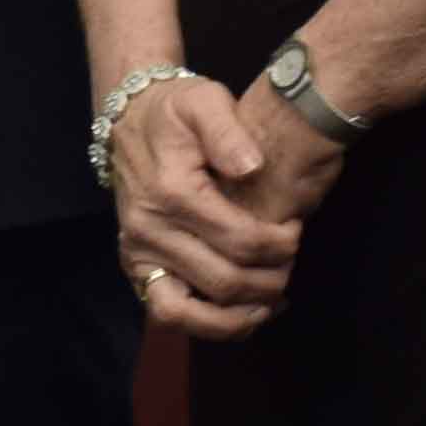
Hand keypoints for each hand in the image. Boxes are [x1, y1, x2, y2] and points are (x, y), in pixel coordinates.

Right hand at [107, 72, 305, 335]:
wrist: (129, 119)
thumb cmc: (175, 111)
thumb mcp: (204, 101)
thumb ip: (228, 131)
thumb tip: (253, 168)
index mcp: (170, 192)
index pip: (240, 241)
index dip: (281, 245)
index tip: (296, 228)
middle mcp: (148, 230)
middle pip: (224, 281)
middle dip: (272, 279)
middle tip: (291, 260)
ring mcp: (138, 252)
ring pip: (190, 313)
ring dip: (239, 317)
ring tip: (272, 301)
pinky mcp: (136, 266)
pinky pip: (169, 313)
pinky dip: (209, 324)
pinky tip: (243, 312)